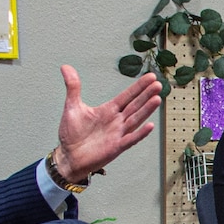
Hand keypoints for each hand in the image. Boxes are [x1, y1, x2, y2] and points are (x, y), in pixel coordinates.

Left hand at [50, 67, 162, 182]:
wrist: (68, 156)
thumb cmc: (72, 134)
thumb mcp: (72, 106)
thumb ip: (73, 87)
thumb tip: (66, 67)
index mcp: (108, 110)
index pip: (127, 96)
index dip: (138, 87)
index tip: (150, 77)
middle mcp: (116, 121)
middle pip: (135, 105)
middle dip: (146, 94)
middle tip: (158, 84)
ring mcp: (118, 134)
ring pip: (135, 119)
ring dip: (147, 110)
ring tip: (157, 98)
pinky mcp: (116, 147)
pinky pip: (130, 139)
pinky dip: (140, 133)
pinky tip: (149, 125)